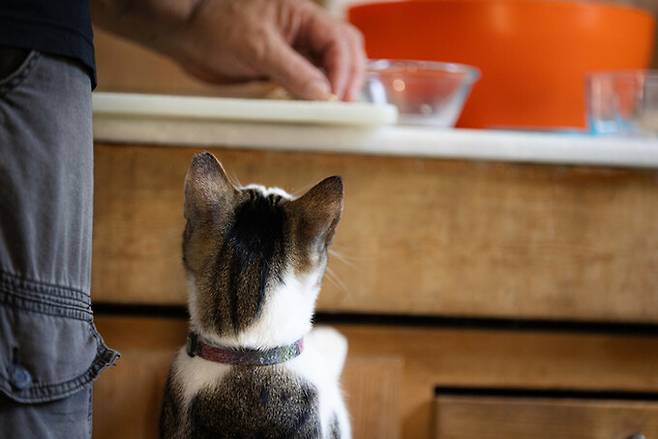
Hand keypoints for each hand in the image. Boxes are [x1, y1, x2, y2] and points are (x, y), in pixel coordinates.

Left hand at [174, 0, 364, 100]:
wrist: (187, 35)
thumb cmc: (217, 25)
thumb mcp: (258, 47)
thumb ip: (293, 71)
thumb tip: (324, 94)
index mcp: (304, 16)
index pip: (339, 42)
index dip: (344, 71)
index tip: (338, 98)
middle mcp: (304, 32)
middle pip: (345, 52)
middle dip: (350, 78)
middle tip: (345, 107)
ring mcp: (295, 51)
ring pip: (330, 68)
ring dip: (336, 87)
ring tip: (334, 111)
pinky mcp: (283, 69)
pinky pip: (309, 82)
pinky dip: (316, 96)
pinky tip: (315, 108)